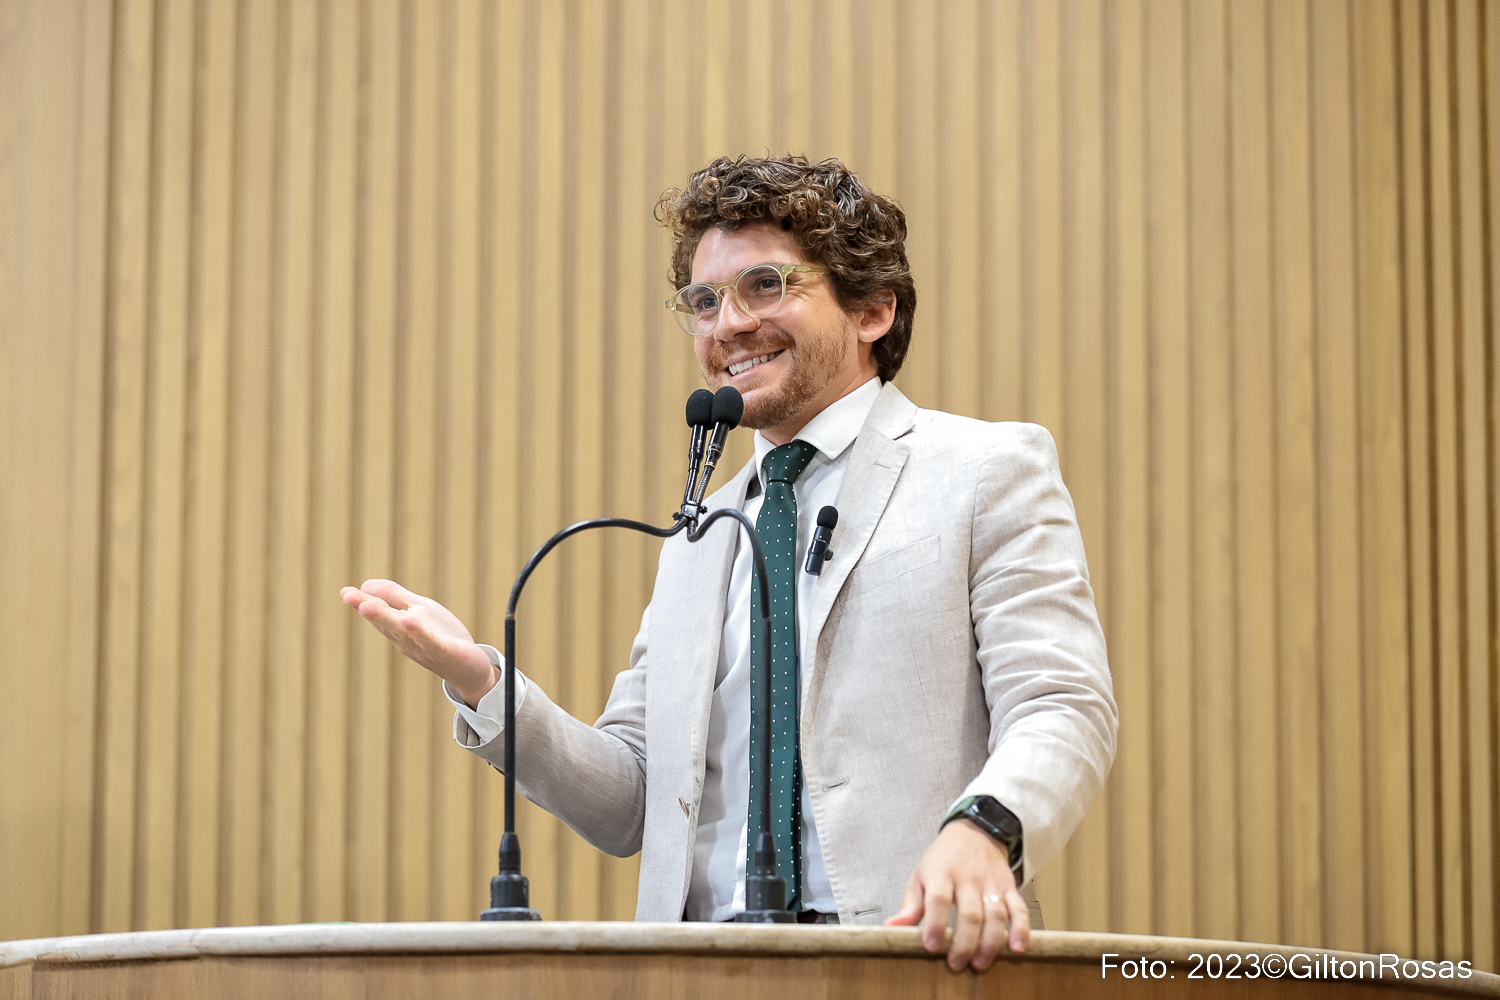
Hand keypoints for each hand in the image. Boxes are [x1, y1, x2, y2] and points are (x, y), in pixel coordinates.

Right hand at [340, 579, 496, 706]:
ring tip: (367, 605)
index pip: (378, 612)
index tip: (344, 592)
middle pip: (385, 621)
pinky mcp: (443, 652)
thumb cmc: (442, 637)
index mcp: (398, 628)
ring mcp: (423, 646)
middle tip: (347, 596)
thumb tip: (365, 585)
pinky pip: (428, 641)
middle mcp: (406, 639)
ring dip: (384, 618)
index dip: (361, 602)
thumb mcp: (419, 610)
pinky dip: (418, 632)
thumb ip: (395, 597)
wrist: (470, 668)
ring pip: (402, 631)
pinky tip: (408, 619)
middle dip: (367, 608)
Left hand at [885, 819, 1029, 970]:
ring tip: (981, 963)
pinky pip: (1019, 909)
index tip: (932, 946)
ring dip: (990, 942)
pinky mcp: (1009, 887)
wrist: (974, 832)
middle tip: (957, 963)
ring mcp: (991, 883)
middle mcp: (968, 877)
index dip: (935, 923)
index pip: (939, 898)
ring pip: (995, 914)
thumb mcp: (920, 876)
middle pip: (970, 913)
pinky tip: (1017, 948)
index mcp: (942, 872)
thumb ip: (910, 905)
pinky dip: (1021, 929)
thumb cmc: (943, 859)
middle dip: (964, 942)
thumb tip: (893, 928)